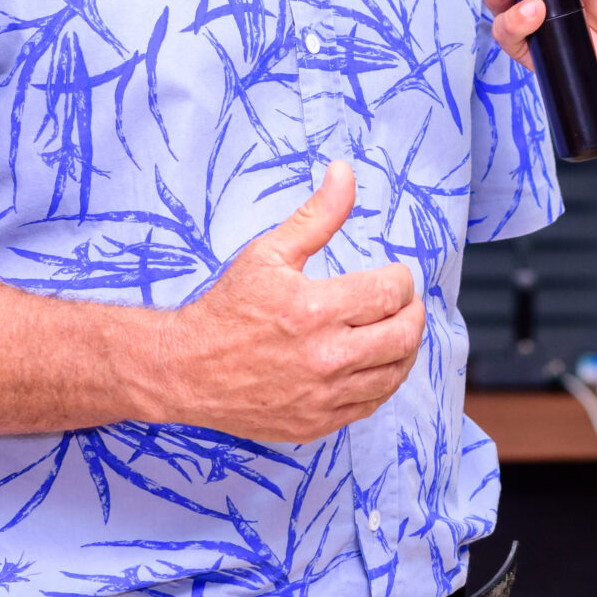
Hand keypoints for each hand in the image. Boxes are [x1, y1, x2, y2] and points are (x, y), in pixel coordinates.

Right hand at [150, 162, 425, 444]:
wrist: (184, 370)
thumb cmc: (226, 308)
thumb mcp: (268, 253)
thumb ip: (316, 215)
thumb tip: (345, 173)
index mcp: (314, 310)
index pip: (390, 293)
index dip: (402, 280)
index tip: (394, 275)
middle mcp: (323, 358)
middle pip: (403, 336)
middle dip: (412, 312)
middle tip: (404, 302)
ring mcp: (322, 397)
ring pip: (394, 374)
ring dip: (404, 348)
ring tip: (394, 329)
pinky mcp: (316, 424)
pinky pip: (371, 404)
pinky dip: (383, 381)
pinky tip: (375, 363)